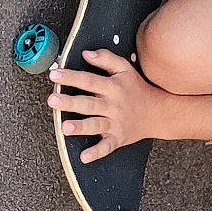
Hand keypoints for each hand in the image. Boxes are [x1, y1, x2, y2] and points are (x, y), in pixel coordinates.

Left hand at [48, 50, 170, 161]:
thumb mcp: (125, 68)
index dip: (71, 76)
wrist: (158, 112)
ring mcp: (115, 123)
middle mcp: (112, 105)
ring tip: (66, 127)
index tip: (55, 74)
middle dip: (70, 102)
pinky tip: (85, 157)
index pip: (89, 80)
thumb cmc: (138, 89)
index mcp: (112, 87)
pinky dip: (96, 153)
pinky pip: (107, 147)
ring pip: (95, 125)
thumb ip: (106, 58)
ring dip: (81, 127)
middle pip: (89, 103)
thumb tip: (86, 54)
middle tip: (53, 99)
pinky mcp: (117, 138)